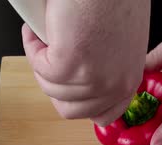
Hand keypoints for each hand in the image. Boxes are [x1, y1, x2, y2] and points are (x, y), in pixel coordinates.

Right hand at [22, 1, 149, 125]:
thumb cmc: (113, 0)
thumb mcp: (119, 46)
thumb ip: (107, 68)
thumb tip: (83, 79)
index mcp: (129, 79)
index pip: (104, 115)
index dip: (80, 102)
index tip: (69, 86)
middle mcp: (115, 84)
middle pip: (70, 109)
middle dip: (55, 84)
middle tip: (50, 59)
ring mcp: (92, 78)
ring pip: (50, 88)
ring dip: (41, 62)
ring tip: (45, 37)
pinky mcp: (68, 64)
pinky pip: (39, 68)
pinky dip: (32, 48)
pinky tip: (38, 31)